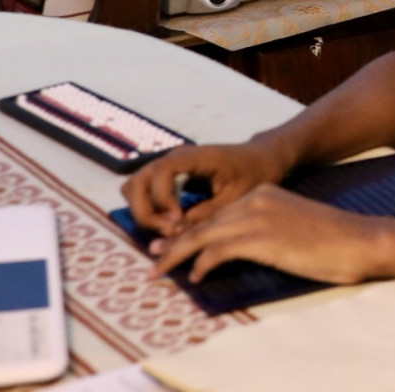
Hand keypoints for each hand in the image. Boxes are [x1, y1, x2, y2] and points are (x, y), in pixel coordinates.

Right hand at [121, 140, 289, 238]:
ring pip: (134, 187)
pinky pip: (143, 192)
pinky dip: (148, 210)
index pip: (161, 171)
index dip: (163, 199)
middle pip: (137, 181)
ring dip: (144, 212)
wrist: (260, 160)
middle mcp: (174, 157)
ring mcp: (167, 165)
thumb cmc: (253, 175)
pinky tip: (170, 225)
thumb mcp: (234, 199)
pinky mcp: (167, 177)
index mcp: (194, 156)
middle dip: (146, 211)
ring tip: (169, 230)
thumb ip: (205, 216)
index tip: (178, 221)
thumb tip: (177, 236)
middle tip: (169, 232)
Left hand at [149, 184, 388, 284]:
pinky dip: (202, 263)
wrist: (358, 239)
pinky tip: (195, 276)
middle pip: (203, 221)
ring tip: (160, 270)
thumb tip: (240, 250)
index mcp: (262, 194)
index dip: (190, 230)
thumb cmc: (332, 241)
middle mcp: (255, 199)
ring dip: (177, 254)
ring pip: (203, 234)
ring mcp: (257, 217)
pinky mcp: (262, 237)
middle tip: (152, 255)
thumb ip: (265, 231)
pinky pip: (219, 249)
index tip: (171, 245)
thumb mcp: (292, 227)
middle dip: (174, 241)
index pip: (216, 212)